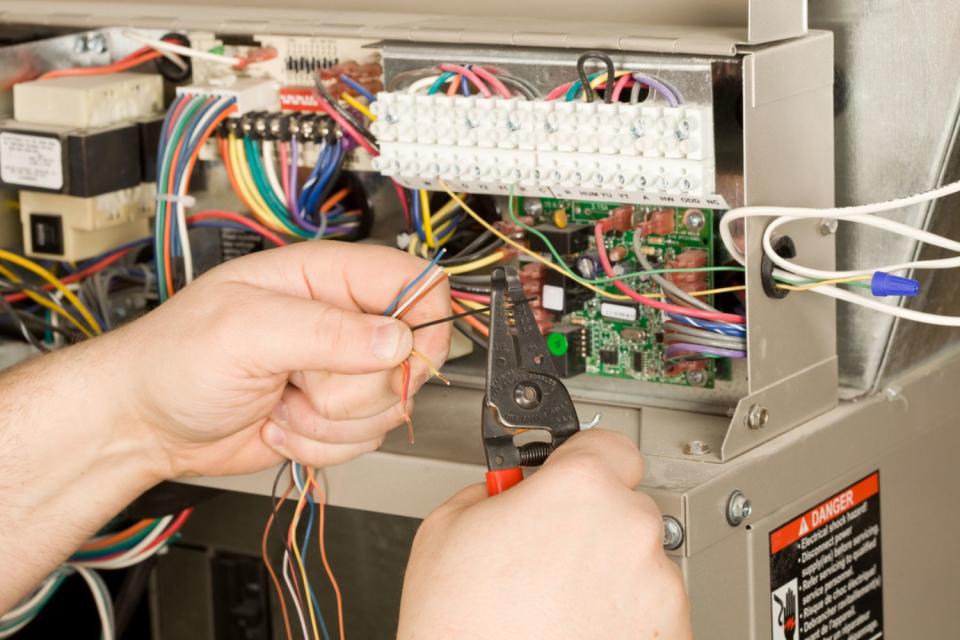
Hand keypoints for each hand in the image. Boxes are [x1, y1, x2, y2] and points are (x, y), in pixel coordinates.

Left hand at [109, 241, 449, 478]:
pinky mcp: (334, 414)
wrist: (147, 422)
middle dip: (350, 387)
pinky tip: (280, 422)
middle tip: (299, 378)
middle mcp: (341, 322)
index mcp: (325, 277)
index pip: (415, 282)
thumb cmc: (175, 359)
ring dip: (329, 421)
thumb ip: (325, 331)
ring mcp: (339, 372)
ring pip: (388, 406)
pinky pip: (363, 440)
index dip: (423, 322)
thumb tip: (396, 338)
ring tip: (280, 398)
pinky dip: (319, 445)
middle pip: (408, 358)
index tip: (400, 357)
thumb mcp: (244, 331)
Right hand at [398, 430, 691, 639]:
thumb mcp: (446, 526)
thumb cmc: (461, 629)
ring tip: (556, 604)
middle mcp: (631, 529)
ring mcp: (658, 587)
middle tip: (544, 554)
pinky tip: (578, 629)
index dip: (582, 459)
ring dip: (608, 571)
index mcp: (580, 487)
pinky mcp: (672, 634)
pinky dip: (625, 616)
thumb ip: (494, 488)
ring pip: (639, 558)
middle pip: (622, 504)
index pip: (608, 443)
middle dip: (589, 522)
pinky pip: (652, 608)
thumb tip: (512, 489)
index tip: (571, 473)